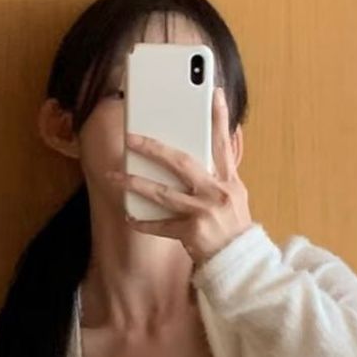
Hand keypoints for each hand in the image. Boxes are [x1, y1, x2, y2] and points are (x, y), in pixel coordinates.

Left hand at [105, 86, 253, 265]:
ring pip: (163, 194)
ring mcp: (203, 213)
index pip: (223, 144)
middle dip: (154, 149)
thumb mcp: (236, 198)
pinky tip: (129, 217)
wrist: (240, 264)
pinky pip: (161, 226)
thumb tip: (204, 153)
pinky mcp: (192, 234)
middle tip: (131, 138)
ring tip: (116, 176)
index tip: (212, 93)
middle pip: (182, 163)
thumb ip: (220, 176)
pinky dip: (144, 223)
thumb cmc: (233, 229)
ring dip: (136, 184)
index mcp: (230, 182)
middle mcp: (217, 193)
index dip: (219, 118)